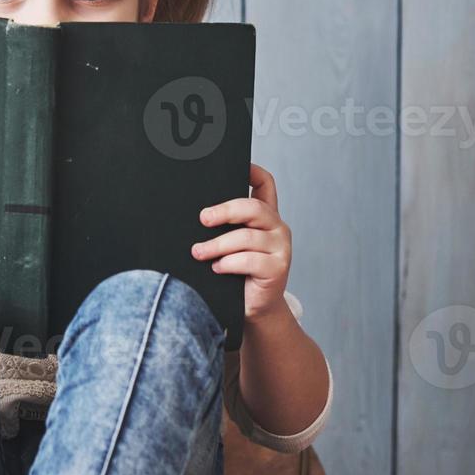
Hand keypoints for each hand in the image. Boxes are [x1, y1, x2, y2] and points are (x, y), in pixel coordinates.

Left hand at [191, 163, 291, 319]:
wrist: (252, 308)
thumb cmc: (234, 274)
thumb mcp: (227, 245)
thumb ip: (219, 227)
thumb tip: (194, 215)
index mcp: (264, 216)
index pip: (265, 184)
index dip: (252, 171)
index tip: (236, 167)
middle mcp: (276, 227)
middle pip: (253, 208)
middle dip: (224, 211)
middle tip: (203, 219)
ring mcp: (281, 247)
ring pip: (246, 237)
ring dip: (217, 245)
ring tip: (199, 252)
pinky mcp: (278, 268)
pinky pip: (249, 260)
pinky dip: (228, 264)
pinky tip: (218, 269)